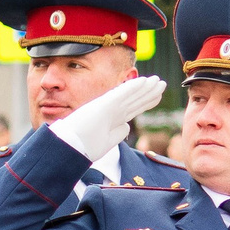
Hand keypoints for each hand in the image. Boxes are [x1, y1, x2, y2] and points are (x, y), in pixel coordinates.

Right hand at [49, 75, 168, 161]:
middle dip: (150, 92)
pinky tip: (145, 81)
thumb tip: (127, 125)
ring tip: (160, 81)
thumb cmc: (80, 146)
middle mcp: (111, 112)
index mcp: (112, 120)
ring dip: (146, 87)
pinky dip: (134, 87)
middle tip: (162, 84)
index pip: (133, 109)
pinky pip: (123, 93)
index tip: (157, 96)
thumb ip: (117, 132)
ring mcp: (108, 107)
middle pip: (136, 100)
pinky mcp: (105, 105)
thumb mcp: (105, 142)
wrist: (67, 147)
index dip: (146, 101)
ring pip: (132, 95)